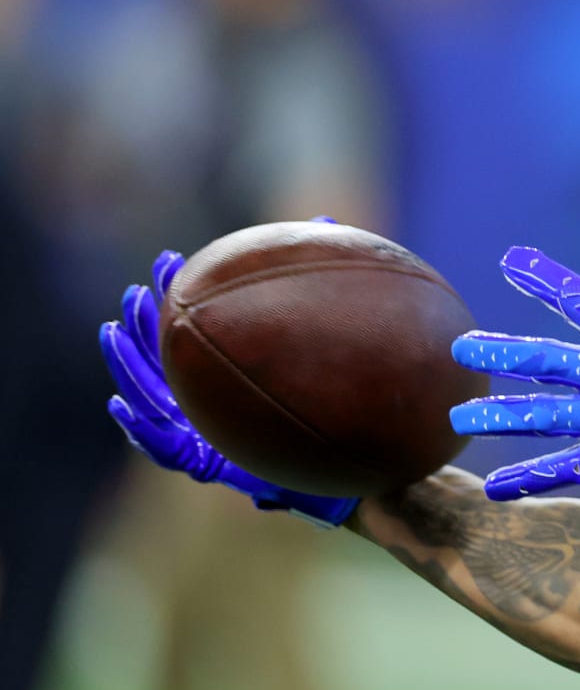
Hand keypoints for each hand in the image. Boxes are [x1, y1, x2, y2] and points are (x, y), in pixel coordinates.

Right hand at [99, 246, 359, 526]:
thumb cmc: (342, 399)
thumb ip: (329, 285)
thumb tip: (331, 223)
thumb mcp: (336, 336)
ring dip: (127, 364)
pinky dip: (137, 428)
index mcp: (235, 373)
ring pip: (151, 398)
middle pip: (167, 360)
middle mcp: (217, 401)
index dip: (179, 298)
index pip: (198, 329)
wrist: (357, 463)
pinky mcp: (210, 466)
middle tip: (137, 289)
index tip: (174, 261)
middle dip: (145, 324)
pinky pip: (164, 449)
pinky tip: (121, 404)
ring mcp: (208, 433)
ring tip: (112, 330)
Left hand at [450, 231, 579, 503]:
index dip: (545, 278)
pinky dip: (528, 478)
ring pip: (542, 415)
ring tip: (458, 416)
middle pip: (544, 360)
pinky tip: (491, 487)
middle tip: (459, 346)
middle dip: (500, 352)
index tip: (512, 261)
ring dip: (498, 415)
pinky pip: (564, 470)